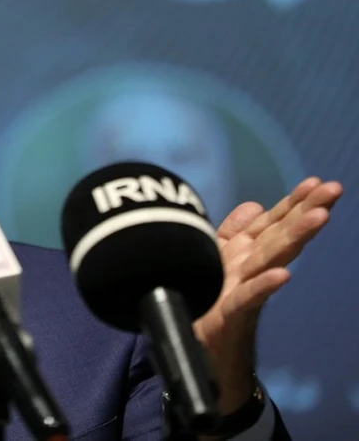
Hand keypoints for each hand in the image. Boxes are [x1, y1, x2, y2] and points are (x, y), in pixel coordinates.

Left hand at [193, 176, 342, 412]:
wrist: (193, 345)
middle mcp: (249, 267)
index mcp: (245, 252)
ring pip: (271, 258)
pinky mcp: (229, 312)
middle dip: (306, 211)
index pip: (274, 222)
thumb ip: (235, 232)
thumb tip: (256, 206)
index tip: (317, 182)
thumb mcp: (215, 256)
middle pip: (281, 234)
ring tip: (318, 217)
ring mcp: (243, 288)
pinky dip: (264, 285)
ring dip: (295, 236)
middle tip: (333, 190)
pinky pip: (248, 297)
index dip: (293, 201)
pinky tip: (282, 275)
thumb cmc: (206, 298)